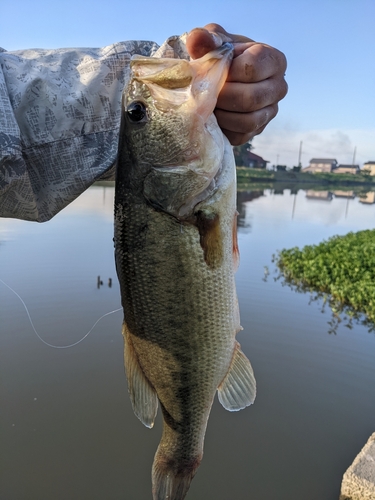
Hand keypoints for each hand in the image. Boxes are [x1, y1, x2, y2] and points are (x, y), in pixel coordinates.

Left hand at [186, 23, 287, 145]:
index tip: (214, 71)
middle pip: (251, 98)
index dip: (228, 72)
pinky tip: (214, 118)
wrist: (216, 79)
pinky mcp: (257, 130)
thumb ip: (207, 38)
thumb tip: (197, 39)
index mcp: (274, 60)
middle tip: (207, 93)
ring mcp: (270, 111)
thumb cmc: (219, 56)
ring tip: (209, 105)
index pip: (252, 68)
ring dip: (223, 115)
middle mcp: (279, 87)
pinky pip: (242, 136)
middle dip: (223, 97)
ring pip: (248, 120)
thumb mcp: (214, 42)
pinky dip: (224, 129)